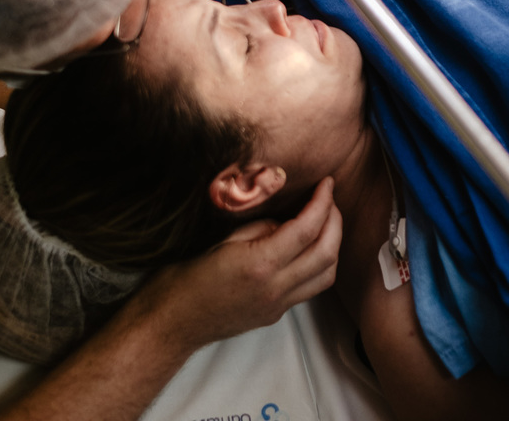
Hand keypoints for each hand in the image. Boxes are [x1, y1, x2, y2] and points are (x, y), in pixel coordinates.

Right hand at [127, 177, 340, 349]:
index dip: (322, 202)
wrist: (172, 323)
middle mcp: (276, 288)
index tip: (327, 183)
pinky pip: (311, 288)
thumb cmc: (186, 279)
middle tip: (330, 198)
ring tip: (326, 222)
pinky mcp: (275, 314)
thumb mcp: (220, 242)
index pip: (307, 228)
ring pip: (327, 275)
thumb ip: (259, 229)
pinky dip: (319, 264)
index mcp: (260, 264)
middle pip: (326, 252)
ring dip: (333, 245)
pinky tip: (308, 247)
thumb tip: (285, 222)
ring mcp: (278, 305)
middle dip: (335, 221)